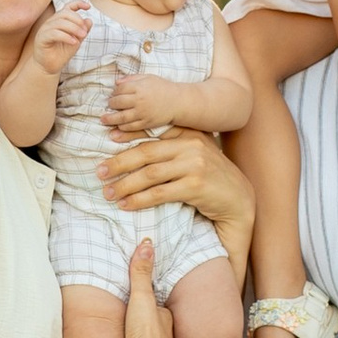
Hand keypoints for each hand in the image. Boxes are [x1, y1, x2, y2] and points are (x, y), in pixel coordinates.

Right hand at [31, 8, 86, 77]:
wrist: (49, 67)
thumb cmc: (61, 53)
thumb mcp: (76, 41)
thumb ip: (82, 31)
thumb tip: (89, 20)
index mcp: (59, 21)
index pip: (68, 7)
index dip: (78, 4)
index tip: (88, 7)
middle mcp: (51, 22)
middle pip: (65, 13)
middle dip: (77, 20)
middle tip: (85, 31)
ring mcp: (44, 30)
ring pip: (60, 22)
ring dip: (74, 28)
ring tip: (82, 36)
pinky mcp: (41, 39)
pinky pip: (54, 33)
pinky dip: (66, 36)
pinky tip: (74, 42)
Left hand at [101, 124, 253, 258]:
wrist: (238, 199)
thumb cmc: (211, 176)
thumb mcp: (195, 153)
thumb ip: (173, 145)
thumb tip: (134, 146)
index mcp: (188, 133)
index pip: (152, 132)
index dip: (128, 134)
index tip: (107, 138)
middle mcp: (192, 145)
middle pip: (146, 153)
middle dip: (119, 163)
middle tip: (99, 173)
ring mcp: (195, 165)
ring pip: (150, 174)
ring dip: (125, 185)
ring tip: (109, 192)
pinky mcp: (196, 186)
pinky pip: (159, 193)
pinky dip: (139, 200)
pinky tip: (126, 205)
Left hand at [103, 66, 160, 134]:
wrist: (178, 102)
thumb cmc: (162, 88)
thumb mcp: (148, 78)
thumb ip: (132, 79)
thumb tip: (116, 82)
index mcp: (139, 87)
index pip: (120, 89)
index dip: (114, 92)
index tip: (113, 94)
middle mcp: (139, 100)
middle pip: (118, 102)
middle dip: (111, 104)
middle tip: (108, 105)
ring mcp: (142, 113)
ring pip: (121, 117)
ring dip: (110, 119)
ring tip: (104, 119)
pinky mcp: (146, 123)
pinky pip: (131, 126)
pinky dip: (122, 126)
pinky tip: (118, 125)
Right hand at [116, 240, 166, 337]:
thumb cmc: (144, 331)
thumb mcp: (141, 297)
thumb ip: (141, 272)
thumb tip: (148, 243)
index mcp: (165, 321)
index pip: (160, 311)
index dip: (151, 308)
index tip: (142, 306)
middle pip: (157, 330)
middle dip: (149, 328)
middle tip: (135, 327)